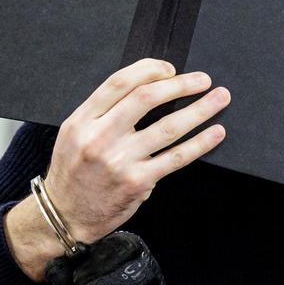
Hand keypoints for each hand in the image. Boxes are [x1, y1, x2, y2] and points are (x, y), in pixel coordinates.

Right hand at [4, 60, 227, 278]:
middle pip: (146, 98)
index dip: (150, 70)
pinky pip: (176, 157)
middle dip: (180, 85)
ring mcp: (120, 160)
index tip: (170, 69)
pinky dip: (200, 143)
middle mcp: (100, 137)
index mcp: (82, 120)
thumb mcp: (73, 134)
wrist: (65, 215)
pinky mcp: (138, 182)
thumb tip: (148, 91)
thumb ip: (102, 113)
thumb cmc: (73, 173)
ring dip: (199, 110)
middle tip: (202, 80)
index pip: (120, 83)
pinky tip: (214, 133)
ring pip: (168, 127)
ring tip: (219, 99)